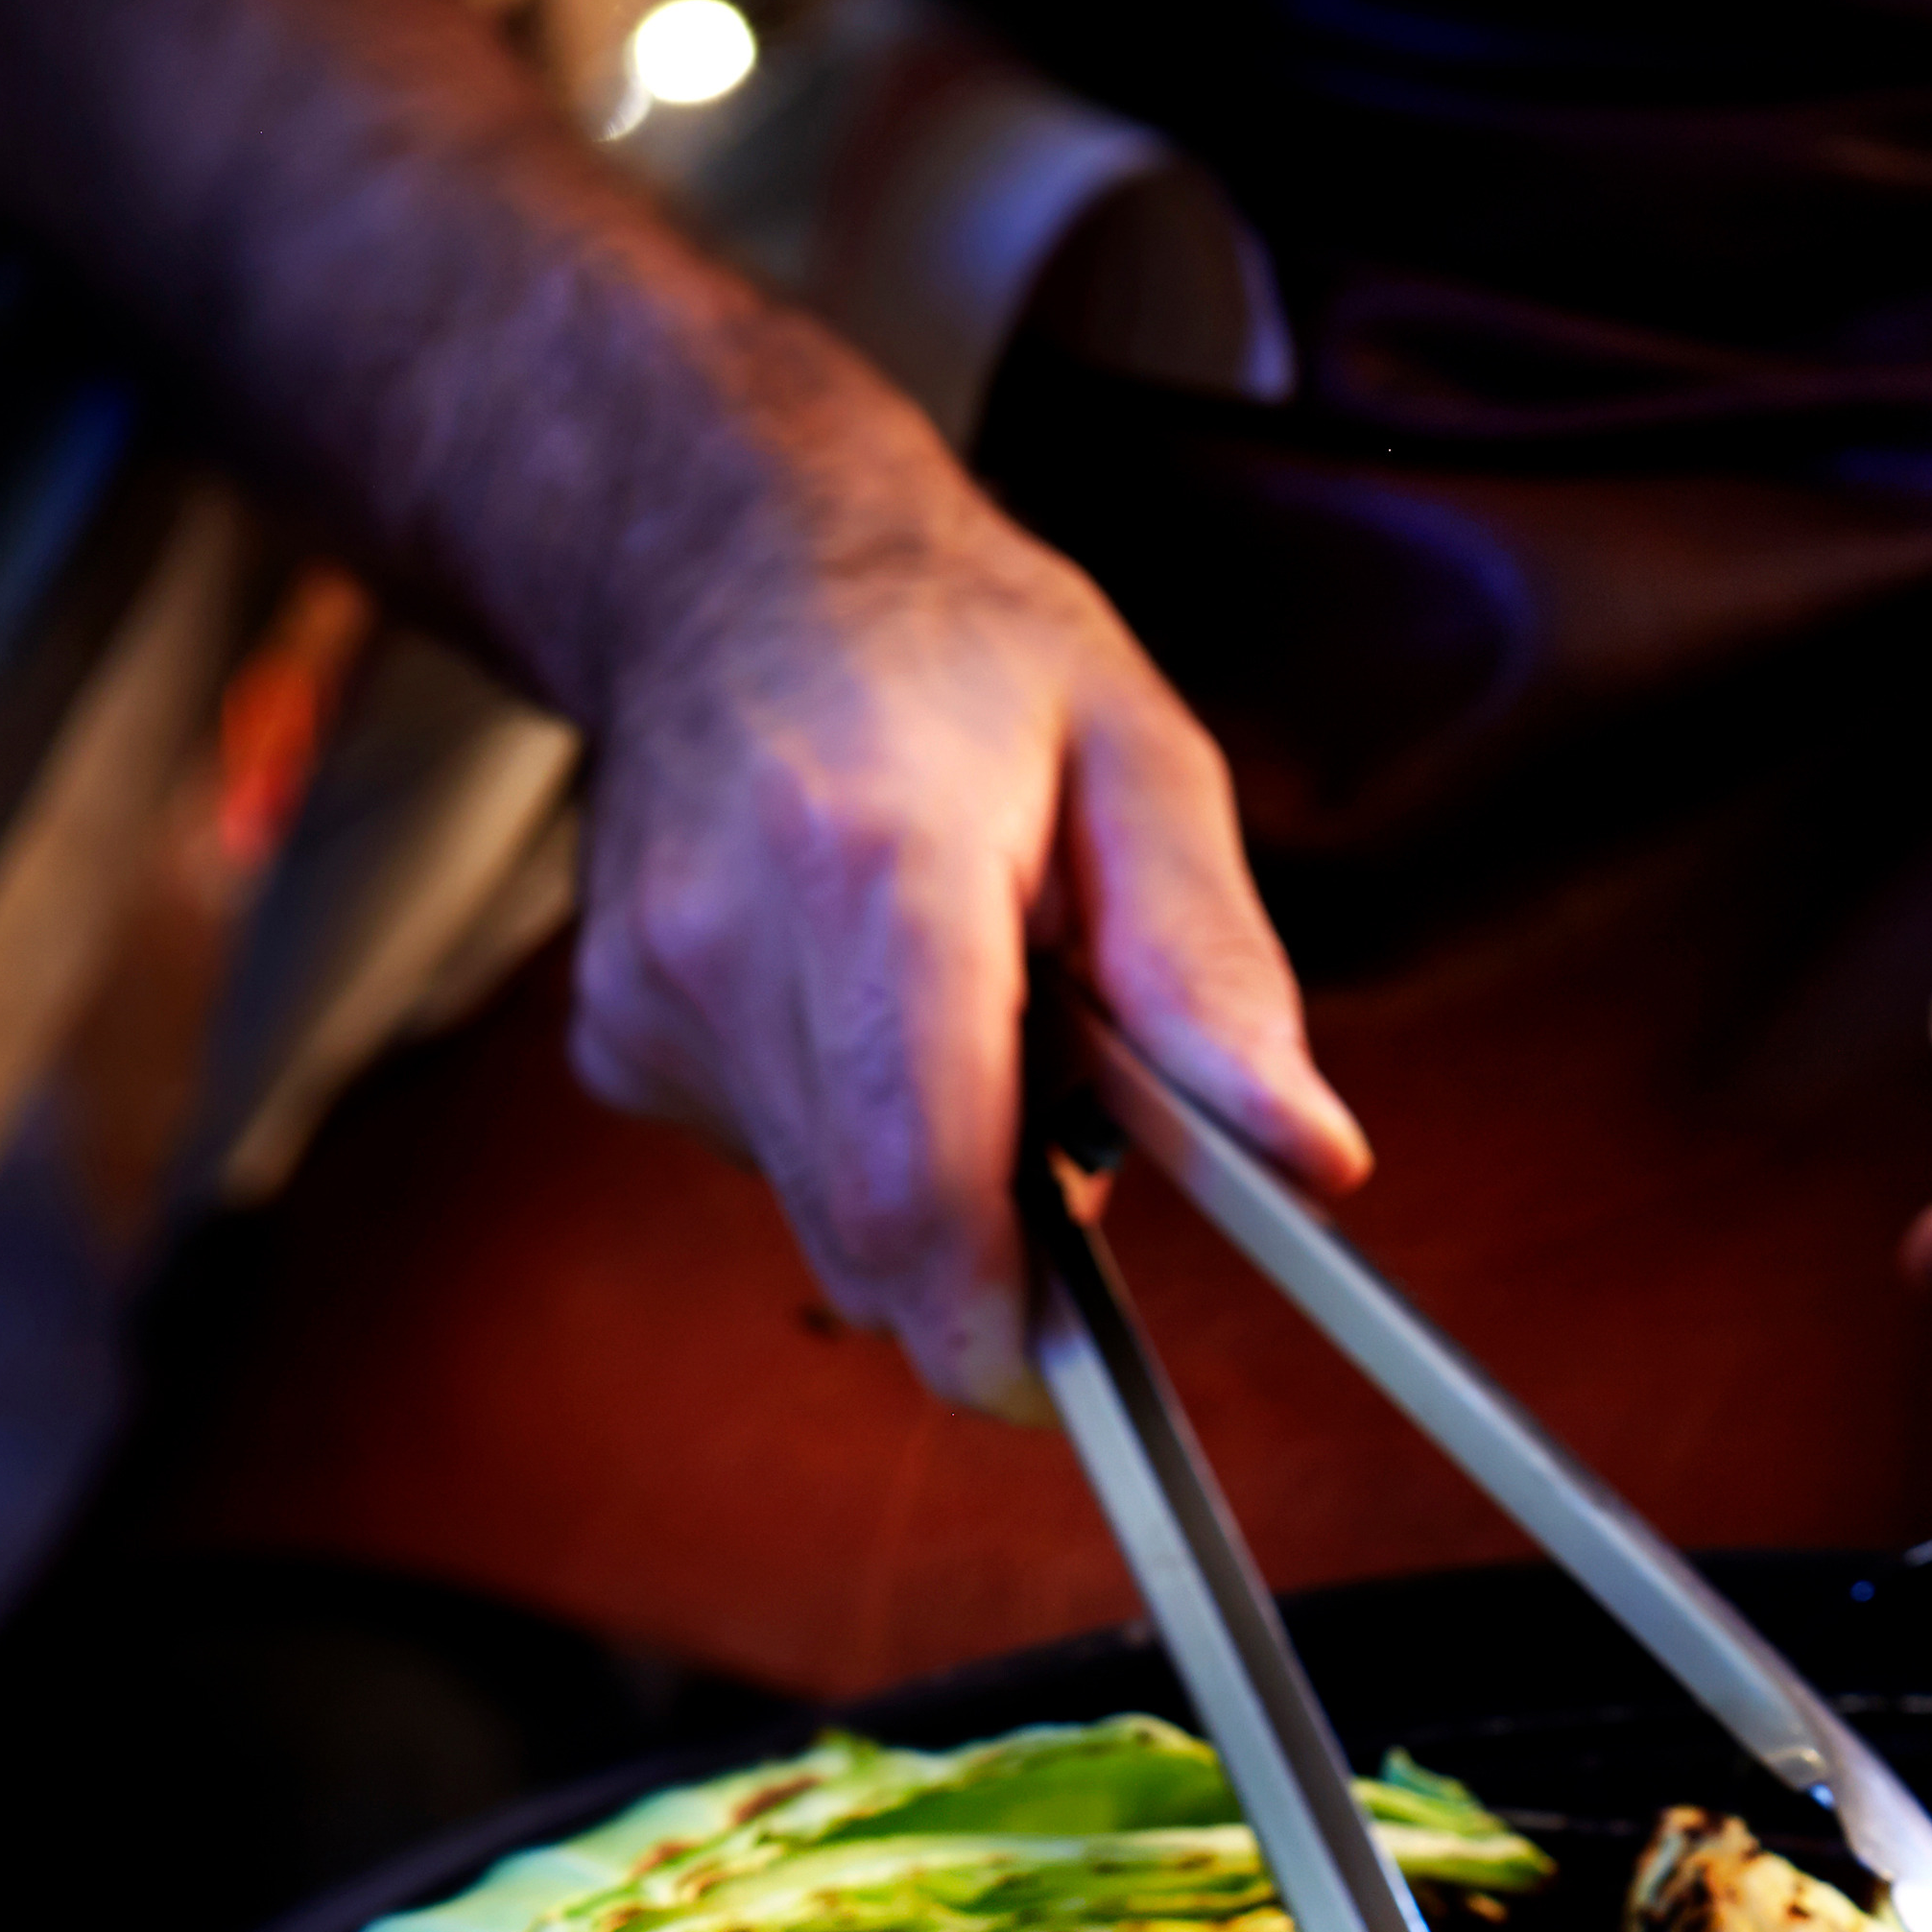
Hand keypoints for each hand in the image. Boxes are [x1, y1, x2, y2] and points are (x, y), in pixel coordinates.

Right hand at [570, 380, 1364, 1415]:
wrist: (722, 552)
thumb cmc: (949, 645)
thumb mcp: (1139, 756)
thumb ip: (1214, 966)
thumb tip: (1309, 1153)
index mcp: (872, 864)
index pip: (917, 1183)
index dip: (994, 1319)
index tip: (1061, 1380)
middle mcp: (732, 938)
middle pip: (875, 1237)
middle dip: (990, 1242)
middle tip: (1057, 1106)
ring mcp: (657, 992)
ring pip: (829, 1222)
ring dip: (926, 1178)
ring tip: (959, 1010)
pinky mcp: (622, 1036)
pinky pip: (775, 1169)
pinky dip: (848, 1128)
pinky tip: (858, 993)